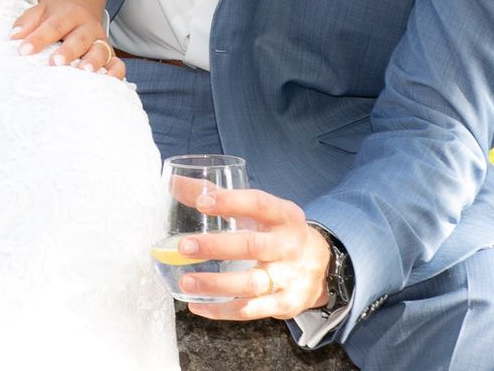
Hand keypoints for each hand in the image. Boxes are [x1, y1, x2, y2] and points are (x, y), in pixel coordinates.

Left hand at [8, 1, 124, 78]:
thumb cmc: (54, 18)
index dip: (39, 38)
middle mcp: (88, 27)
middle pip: (79, 38)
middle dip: (68, 51)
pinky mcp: (111, 56)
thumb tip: (15, 36)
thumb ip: (27, 22)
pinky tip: (108, 81)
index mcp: (69, 13)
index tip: (23, 51)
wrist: (78, 13)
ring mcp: (100, 41)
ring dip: (93, 61)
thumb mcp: (40, 12)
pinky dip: (116, 72)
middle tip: (55, 63)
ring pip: (100, 50)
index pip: (54, 25)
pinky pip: (118, 64)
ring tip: (83, 72)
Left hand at [170, 185, 331, 319]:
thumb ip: (218, 196)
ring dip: (216, 284)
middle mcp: (289, 246)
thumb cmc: (275, 232)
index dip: (230, 202)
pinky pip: (250, 311)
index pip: (258, 204)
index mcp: (284, 216)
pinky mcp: (285, 304)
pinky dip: (222, 311)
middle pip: (252, 246)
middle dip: (216, 247)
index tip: (201, 203)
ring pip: (251, 284)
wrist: (320, 266)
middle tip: (183, 247)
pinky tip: (196, 305)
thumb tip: (173, 183)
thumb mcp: (258, 211)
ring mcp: (289, 277)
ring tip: (185, 281)